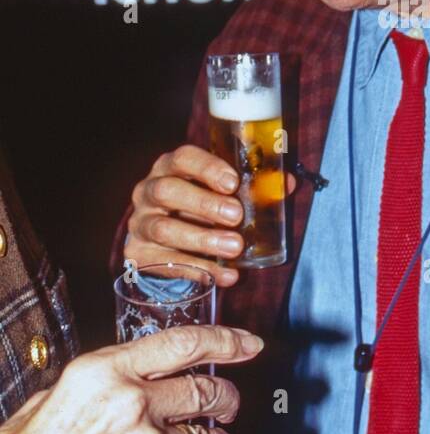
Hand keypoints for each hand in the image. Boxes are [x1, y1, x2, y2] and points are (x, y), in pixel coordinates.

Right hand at [0, 324, 262, 433]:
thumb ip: (97, 384)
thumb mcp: (49, 402)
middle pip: (206, 389)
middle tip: (231, 405)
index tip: (250, 343)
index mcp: (101, 372)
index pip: (182, 343)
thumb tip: (130, 374)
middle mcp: (130, 402)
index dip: (226, 340)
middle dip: (228, 397)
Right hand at [125, 144, 296, 288]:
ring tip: (234, 248)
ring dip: (201, 239)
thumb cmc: (198, 205)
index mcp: (171, 167)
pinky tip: (226, 276)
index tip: (232, 182)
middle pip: (168, 191)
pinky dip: (199, 271)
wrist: (162, 240)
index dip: (207, 168)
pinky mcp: (139, 255)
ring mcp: (140, 223)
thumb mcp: (219, 191)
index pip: (183, 157)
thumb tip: (286, 183)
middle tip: (236, 216)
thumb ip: (252, 185)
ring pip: (163, 228)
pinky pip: (165, 264)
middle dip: (204, 203)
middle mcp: (149, 191)